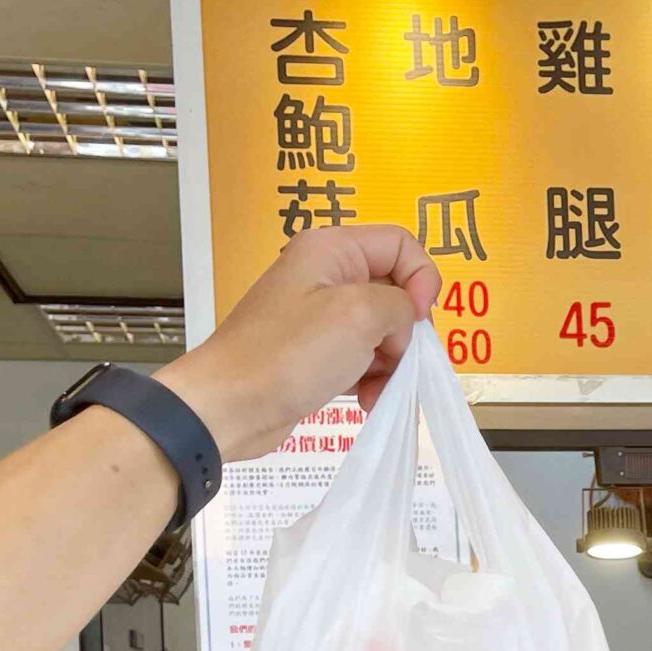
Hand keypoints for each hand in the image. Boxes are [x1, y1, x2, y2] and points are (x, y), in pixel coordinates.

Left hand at [155, 226, 441, 461]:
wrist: (230, 405)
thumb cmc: (290, 353)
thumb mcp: (361, 315)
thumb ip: (401, 304)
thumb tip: (405, 321)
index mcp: (332, 249)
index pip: (401, 245)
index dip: (422, 280)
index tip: (418, 321)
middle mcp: (326, 274)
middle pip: (394, 290)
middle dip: (406, 330)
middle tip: (397, 360)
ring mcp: (319, 315)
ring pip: (382, 329)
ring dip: (391, 362)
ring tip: (377, 390)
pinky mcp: (315, 351)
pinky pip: (361, 356)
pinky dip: (371, 377)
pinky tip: (365, 400)